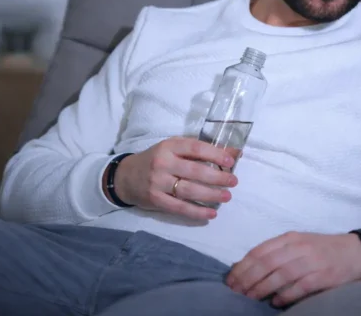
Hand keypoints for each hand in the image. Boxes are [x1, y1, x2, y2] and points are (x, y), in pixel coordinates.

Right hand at [113, 137, 237, 219]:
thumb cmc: (157, 160)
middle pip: (195, 171)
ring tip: (226, 196)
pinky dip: (197, 212)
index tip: (230, 161)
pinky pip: (179, 208)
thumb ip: (199, 151)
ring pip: (189, 191)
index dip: (214, 154)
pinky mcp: (156, 200)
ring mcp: (158, 183)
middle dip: (217, 177)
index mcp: (169, 147)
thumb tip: (233, 153)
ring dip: (210, 195)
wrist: (126, 176)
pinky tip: (211, 213)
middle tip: (233, 181)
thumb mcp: (173, 149)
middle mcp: (163, 163)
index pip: (195, 148)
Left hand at [225, 232, 360, 307]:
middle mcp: (299, 247)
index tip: (231, 279)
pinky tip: (275, 302)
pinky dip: (286, 295)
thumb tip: (248, 267)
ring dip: (262, 288)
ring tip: (250, 298)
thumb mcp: (299, 243)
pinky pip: (300, 286)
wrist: (356, 251)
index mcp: (290, 237)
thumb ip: (277, 252)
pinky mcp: (323, 276)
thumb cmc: (322, 249)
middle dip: (247, 279)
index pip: (260, 251)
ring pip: (280, 275)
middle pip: (266, 263)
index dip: (243, 266)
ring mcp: (312, 261)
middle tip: (236, 292)